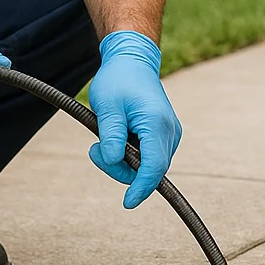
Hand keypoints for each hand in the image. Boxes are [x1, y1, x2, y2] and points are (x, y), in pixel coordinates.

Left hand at [87, 31, 180, 208]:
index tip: (127, 203)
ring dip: (123, 162)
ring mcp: (169, 133)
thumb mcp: (107, 106)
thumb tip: (115, 161)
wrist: (132, 61)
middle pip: (150, 169)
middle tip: (95, 150)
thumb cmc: (118, 80)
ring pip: (148, 165)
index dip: (140, 187)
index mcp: (157, 123)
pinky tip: (115, 137)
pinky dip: (130, 154)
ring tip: (101, 141)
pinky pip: (148, 156)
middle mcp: (169, 131)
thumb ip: (111, 134)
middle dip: (122, 169)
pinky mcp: (163, 135)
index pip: (154, 167)